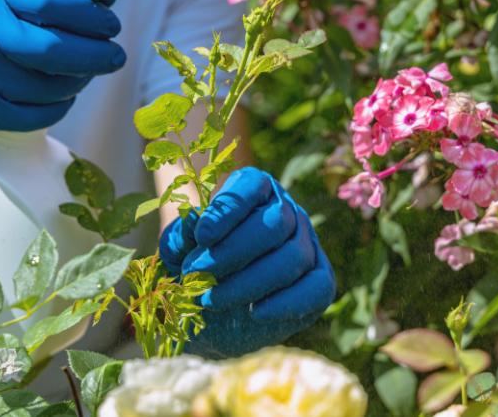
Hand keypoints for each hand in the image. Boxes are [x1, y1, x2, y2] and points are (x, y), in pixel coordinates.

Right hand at [0, 0, 124, 184]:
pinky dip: (55, 108)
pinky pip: (31, 115)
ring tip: (83, 75)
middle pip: (52, 50)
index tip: (112, 25)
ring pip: (45, 88)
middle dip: (95, 56)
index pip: (50, 1)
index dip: (89, 16)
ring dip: (76, 84)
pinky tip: (60, 97)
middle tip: (115, 56)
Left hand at [159, 167, 335, 356]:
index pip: (252, 185)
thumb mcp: (178, 251)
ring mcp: (308, 245)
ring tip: (211, 298)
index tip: (202, 236)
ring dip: (250, 282)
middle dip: (234, 251)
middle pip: (276, 222)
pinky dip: (287, 303)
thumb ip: (183, 235)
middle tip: (196, 273)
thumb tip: (192, 218)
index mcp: (254, 190)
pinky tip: (256, 313)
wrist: (212, 312)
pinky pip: (317, 288)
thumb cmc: (194, 267)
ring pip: (293, 256)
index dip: (229, 209)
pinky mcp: (319, 281)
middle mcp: (287, 210)